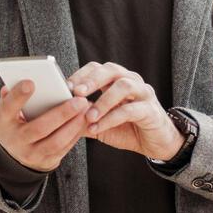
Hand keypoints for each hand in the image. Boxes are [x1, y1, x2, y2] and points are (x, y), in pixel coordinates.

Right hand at [0, 81, 89, 172]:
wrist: (14, 154)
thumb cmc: (13, 122)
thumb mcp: (6, 109)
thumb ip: (11, 96)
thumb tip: (12, 84)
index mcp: (3, 122)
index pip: (8, 108)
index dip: (18, 96)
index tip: (31, 82)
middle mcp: (16, 140)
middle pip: (40, 128)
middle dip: (62, 113)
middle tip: (79, 100)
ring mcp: (31, 153)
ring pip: (56, 141)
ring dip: (74, 125)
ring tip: (86, 110)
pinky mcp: (46, 161)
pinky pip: (64, 148)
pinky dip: (76, 134)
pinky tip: (84, 121)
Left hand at [67, 61, 182, 161]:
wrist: (155, 144)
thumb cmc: (126, 128)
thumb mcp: (99, 123)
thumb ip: (82, 117)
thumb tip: (56, 115)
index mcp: (117, 80)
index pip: (98, 68)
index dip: (81, 74)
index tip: (64, 87)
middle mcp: (131, 81)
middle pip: (111, 70)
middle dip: (92, 80)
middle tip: (76, 93)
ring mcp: (144, 94)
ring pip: (123, 86)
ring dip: (103, 100)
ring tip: (88, 115)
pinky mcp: (151, 110)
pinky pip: (131, 110)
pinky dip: (112, 118)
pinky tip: (98, 127)